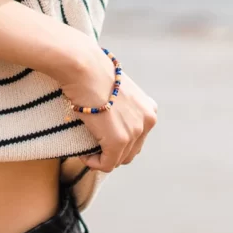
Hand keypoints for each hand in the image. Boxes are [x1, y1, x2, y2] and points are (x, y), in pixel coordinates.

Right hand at [61, 51, 157, 171]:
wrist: (85, 68)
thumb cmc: (92, 73)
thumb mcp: (114, 89)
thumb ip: (119, 105)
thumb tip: (106, 116)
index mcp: (149, 109)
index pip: (138, 138)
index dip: (118, 143)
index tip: (99, 139)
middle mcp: (148, 121)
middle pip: (130, 152)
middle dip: (111, 153)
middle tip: (91, 147)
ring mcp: (135, 132)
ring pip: (118, 160)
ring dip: (101, 158)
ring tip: (85, 150)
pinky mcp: (118, 141)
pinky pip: (106, 164)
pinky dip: (94, 163)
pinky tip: (83, 155)